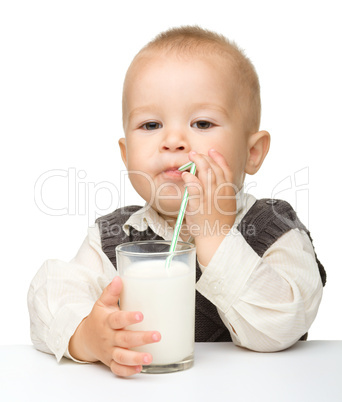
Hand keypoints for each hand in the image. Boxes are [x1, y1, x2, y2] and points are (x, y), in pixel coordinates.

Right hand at [68, 276, 160, 376]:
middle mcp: (108, 337)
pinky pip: (118, 369)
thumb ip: (111, 292)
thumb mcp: (102, 303)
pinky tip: (140, 369)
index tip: (141, 315)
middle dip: (141, 338)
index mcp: (107, 321)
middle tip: (157, 336)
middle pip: (124, 339)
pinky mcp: (110, 362)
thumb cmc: (99, 318)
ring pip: (122, 357)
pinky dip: (127, 371)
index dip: (128, 318)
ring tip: (150, 358)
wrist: (85, 338)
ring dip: (136, 358)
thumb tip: (119, 278)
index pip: (117, 320)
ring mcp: (109, 351)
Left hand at [181, 149, 236, 264]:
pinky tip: (186, 174)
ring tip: (190, 158)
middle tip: (195, 153)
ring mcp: (209, 198)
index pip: (225, 170)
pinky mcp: (198, 205)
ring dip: (197, 163)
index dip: (218, 158)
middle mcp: (220, 193)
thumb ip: (222, 193)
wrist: (216, 238)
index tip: (212, 151)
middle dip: (204, 158)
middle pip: (214, 169)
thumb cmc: (219, 224)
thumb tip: (215, 182)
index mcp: (228, 192)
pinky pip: (194, 187)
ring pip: (205, 174)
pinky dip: (190, 178)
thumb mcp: (227, 205)